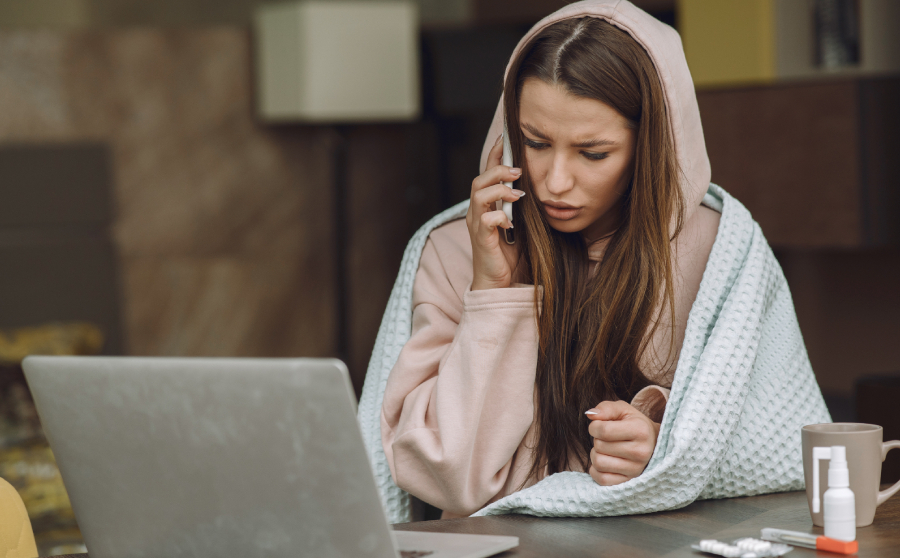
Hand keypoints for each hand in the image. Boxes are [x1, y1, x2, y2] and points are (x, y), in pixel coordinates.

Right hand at [466, 135, 524, 290]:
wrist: (498, 283)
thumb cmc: (509, 253)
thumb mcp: (519, 223)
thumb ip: (522, 206)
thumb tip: (536, 185)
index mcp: (485, 206)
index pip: (486, 174)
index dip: (494, 155)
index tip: (505, 138)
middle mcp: (477, 213)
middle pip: (478, 180)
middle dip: (498, 170)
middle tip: (518, 170)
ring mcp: (477, 226)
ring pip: (479, 195)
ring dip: (499, 189)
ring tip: (518, 193)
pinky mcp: (482, 240)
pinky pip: (486, 220)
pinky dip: (499, 216)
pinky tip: (511, 221)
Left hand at [585, 400, 659, 485]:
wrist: (653, 443)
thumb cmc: (634, 423)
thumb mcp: (623, 410)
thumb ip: (606, 408)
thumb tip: (590, 415)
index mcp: (640, 430)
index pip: (603, 431)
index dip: (594, 426)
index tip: (599, 425)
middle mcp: (641, 452)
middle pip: (599, 446)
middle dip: (597, 440)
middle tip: (607, 438)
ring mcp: (636, 470)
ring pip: (598, 463)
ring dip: (596, 454)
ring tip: (607, 449)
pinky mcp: (629, 482)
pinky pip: (601, 479)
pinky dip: (596, 470)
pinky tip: (605, 462)